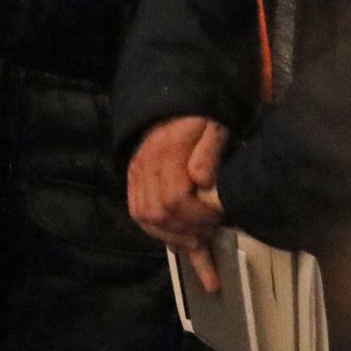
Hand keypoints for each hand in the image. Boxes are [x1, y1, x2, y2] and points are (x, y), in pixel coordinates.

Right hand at [127, 115, 229, 262]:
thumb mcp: (214, 129)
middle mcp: (144, 167)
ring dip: (171, 236)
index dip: (198, 217)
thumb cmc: (199, 121)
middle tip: (209, 233)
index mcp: (165, 154)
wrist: (173, 108)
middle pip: (158, 213)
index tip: (217, 219)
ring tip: (195, 243)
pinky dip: (156, 231)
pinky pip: (138, 213)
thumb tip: (203, 181)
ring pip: (145, 218)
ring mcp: (136, 175)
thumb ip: (209, 152)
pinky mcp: (133, 181)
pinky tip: (175, 241)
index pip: (175, 199)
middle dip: (186, 231)